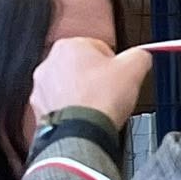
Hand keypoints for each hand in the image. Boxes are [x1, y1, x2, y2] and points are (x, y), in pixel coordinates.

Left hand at [32, 39, 152, 128]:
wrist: (81, 133)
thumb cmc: (100, 100)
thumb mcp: (135, 67)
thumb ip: (140, 55)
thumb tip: (141, 56)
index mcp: (69, 46)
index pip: (99, 47)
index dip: (115, 63)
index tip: (121, 74)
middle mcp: (49, 64)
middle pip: (82, 66)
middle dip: (97, 78)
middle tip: (111, 91)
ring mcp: (41, 88)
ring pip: (69, 86)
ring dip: (83, 94)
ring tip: (99, 106)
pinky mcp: (39, 109)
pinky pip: (60, 105)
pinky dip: (72, 110)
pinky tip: (86, 116)